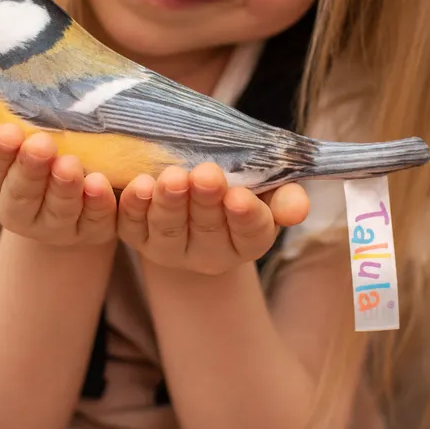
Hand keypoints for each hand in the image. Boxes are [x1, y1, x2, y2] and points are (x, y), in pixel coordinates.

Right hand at [0, 103, 116, 245]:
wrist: (88, 176)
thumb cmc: (43, 144)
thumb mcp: (18, 129)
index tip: (8, 132)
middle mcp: (21, 210)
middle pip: (20, 195)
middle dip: (30, 170)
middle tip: (41, 145)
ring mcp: (57, 225)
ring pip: (58, 211)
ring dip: (63, 188)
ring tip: (70, 165)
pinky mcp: (92, 231)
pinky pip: (95, 221)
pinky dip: (98, 204)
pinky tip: (99, 185)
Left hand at [115, 162, 308, 275]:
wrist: (193, 191)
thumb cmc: (236, 186)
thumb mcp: (267, 189)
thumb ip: (285, 197)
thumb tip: (298, 209)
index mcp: (246, 242)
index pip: (251, 233)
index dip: (246, 216)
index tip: (239, 196)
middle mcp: (208, 253)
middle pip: (208, 230)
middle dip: (206, 202)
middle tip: (206, 175)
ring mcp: (169, 248)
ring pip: (169, 229)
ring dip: (169, 203)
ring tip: (172, 177)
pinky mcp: (137, 237)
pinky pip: (131, 225)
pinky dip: (132, 206)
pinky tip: (138, 185)